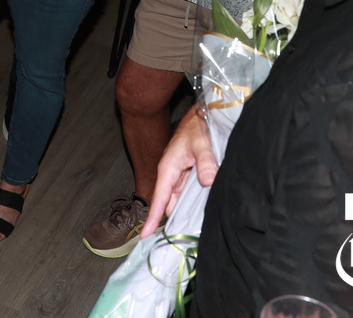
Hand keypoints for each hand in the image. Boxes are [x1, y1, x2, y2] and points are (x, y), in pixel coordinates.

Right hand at [141, 110, 216, 237]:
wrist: (200, 116)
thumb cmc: (196, 126)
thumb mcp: (202, 143)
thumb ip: (206, 161)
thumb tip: (207, 180)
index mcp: (168, 168)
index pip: (159, 199)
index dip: (153, 218)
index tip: (144, 235)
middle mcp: (171, 174)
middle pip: (169, 203)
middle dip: (172, 219)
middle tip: (182, 236)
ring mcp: (179, 175)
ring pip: (178, 199)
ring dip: (184, 210)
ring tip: (192, 227)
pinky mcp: (188, 175)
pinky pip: (187, 193)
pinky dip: (192, 202)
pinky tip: (201, 209)